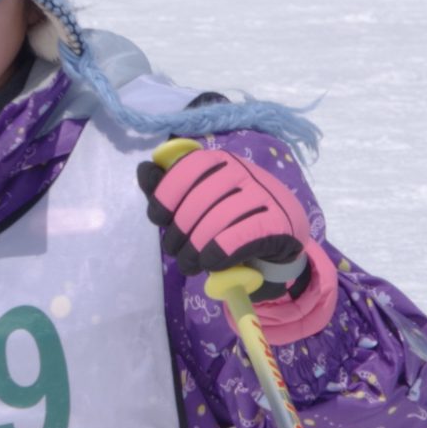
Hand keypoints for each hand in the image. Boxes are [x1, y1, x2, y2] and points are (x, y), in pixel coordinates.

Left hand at [138, 140, 338, 341]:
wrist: (283, 237)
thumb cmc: (234, 219)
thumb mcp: (200, 202)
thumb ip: (170, 189)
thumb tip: (144, 169)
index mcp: (221, 162)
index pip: (185, 170)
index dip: (165, 196)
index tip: (159, 219)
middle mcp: (244, 171)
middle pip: (198, 201)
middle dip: (179, 233)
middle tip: (178, 254)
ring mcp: (264, 195)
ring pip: (216, 222)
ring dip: (195, 250)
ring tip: (191, 265)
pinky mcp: (278, 223)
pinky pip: (238, 238)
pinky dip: (218, 254)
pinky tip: (211, 263)